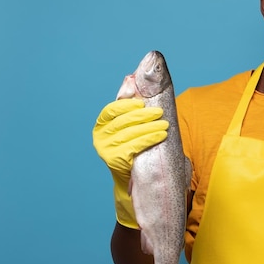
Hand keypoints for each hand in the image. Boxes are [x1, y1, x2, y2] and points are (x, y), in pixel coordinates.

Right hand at [92, 98, 167, 226]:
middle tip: (160, 112)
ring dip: (150, 127)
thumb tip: (135, 84)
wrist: (130, 179)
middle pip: (123, 121)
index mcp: (100, 126)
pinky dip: (150, 139)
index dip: (127, 105)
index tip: (142, 102)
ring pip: (130, 133)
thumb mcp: (128, 130)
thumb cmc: (132, 149)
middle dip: (143, 115)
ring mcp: (105, 149)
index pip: (111, 110)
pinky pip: (135, 146)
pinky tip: (161, 136)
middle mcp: (99, 137)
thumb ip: (130, 111)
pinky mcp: (114, 160)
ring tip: (165, 124)